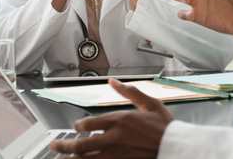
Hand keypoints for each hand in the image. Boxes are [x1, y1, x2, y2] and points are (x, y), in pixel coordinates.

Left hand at [50, 78, 172, 157]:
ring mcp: (116, 156)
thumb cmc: (166, 129)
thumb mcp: (150, 104)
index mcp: (119, 121)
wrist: (179, 149)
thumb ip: (129, 92)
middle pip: (81, 144)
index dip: (78, 126)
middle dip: (64, 146)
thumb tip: (113, 81)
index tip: (75, 128)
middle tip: (54, 146)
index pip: (88, 124)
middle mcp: (114, 139)